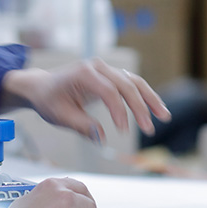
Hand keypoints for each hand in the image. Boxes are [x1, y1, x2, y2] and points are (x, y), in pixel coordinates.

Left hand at [0, 58, 171, 143]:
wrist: (42, 87)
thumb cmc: (49, 101)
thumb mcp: (60, 116)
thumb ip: (81, 126)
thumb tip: (101, 140)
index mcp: (84, 74)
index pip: (109, 91)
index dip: (119, 111)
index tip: (123, 131)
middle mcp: (98, 67)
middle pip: (126, 84)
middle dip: (140, 107)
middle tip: (149, 129)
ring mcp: (106, 69)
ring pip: (134, 81)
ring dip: (150, 99)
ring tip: (164, 116)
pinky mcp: (110, 75)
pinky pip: (131, 84)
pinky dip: (144, 96)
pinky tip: (156, 109)